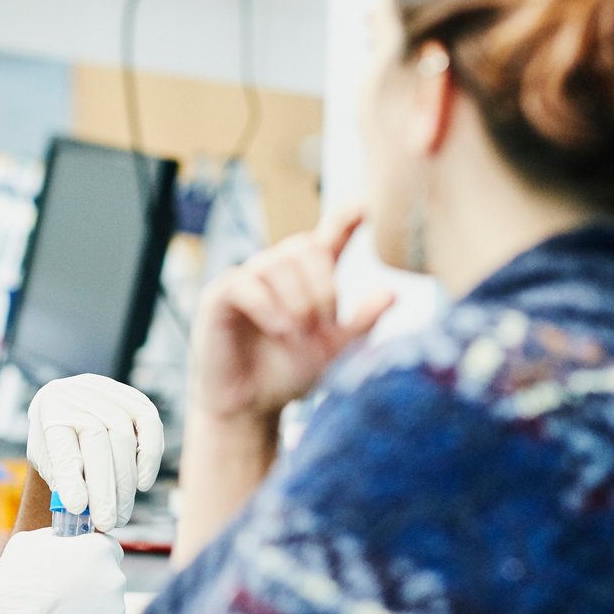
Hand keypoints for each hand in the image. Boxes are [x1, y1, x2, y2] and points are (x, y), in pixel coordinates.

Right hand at [0, 529, 126, 613]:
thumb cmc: (15, 582)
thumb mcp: (29, 542)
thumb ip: (56, 539)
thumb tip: (62, 543)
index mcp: (100, 550)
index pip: (107, 549)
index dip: (90, 557)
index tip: (75, 568)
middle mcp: (114, 580)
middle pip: (107, 580)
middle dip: (90, 586)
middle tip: (62, 596)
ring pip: (106, 609)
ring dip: (89, 612)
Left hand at [26, 375, 165, 527]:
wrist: (69, 398)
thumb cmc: (55, 435)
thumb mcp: (45, 455)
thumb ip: (60, 478)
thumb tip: (81, 509)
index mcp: (51, 411)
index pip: (62, 445)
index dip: (71, 479)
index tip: (78, 509)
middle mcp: (79, 396)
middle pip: (96, 442)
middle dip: (104, 489)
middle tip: (107, 522)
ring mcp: (110, 393)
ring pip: (124, 438)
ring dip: (125, 483)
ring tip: (120, 513)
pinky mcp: (135, 399)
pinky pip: (150, 426)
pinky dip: (149, 458)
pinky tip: (142, 484)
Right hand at [190, 206, 393, 423]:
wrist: (250, 407)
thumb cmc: (289, 374)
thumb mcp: (334, 351)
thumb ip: (361, 323)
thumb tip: (393, 293)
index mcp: (310, 277)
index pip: (331, 234)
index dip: (350, 216)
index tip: (372, 205)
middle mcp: (278, 270)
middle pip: (305, 247)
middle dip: (322, 286)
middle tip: (325, 324)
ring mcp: (247, 279)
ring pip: (276, 264)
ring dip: (296, 300)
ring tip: (298, 334)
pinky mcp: (220, 296)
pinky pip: (246, 284)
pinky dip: (268, 307)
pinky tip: (280, 330)